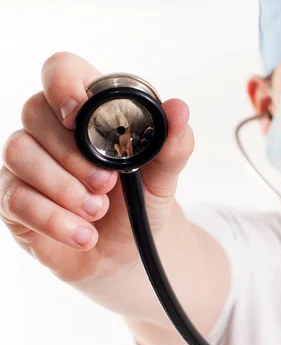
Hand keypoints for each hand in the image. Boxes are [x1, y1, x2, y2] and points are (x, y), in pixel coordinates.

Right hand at [0, 52, 194, 282]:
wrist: (129, 251)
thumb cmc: (141, 202)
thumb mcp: (165, 175)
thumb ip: (173, 143)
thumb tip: (179, 109)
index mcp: (90, 110)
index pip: (61, 70)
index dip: (63, 84)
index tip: (80, 116)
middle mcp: (52, 129)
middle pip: (35, 111)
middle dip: (74, 153)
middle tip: (108, 184)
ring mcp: (29, 164)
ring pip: (19, 152)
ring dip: (64, 187)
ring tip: (99, 211)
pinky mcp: (15, 200)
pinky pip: (15, 198)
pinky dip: (54, 220)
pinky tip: (84, 235)